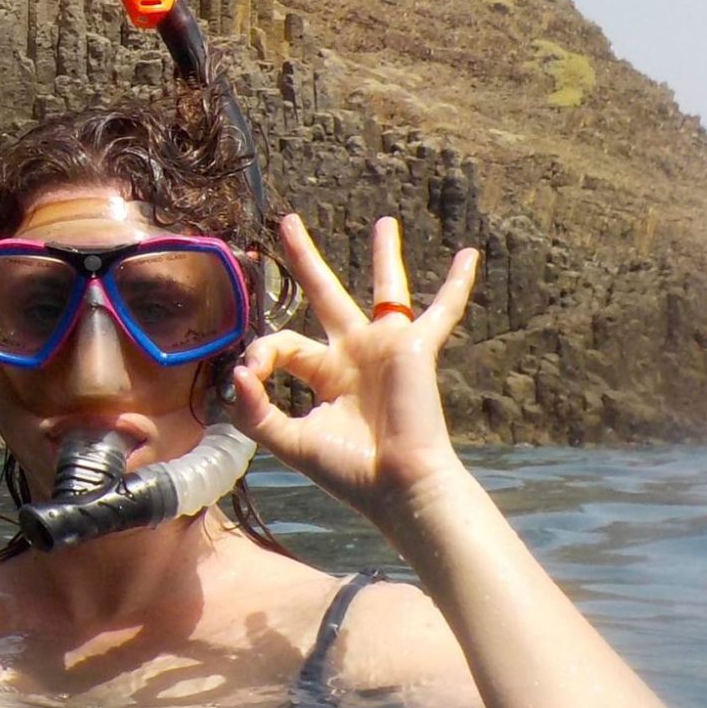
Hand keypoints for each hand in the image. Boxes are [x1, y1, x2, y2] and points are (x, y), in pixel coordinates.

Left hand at [226, 214, 480, 522]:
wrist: (396, 485)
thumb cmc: (347, 470)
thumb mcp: (287, 440)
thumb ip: (254, 410)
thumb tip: (237, 372)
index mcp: (323, 374)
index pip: (282, 342)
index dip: (261, 353)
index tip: (251, 373)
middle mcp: (353, 355)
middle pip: (324, 293)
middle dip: (305, 258)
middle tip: (288, 222)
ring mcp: (386, 348)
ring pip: (385, 290)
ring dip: (385, 255)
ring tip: (385, 222)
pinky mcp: (415, 348)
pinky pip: (442, 310)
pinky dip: (457, 285)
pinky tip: (470, 255)